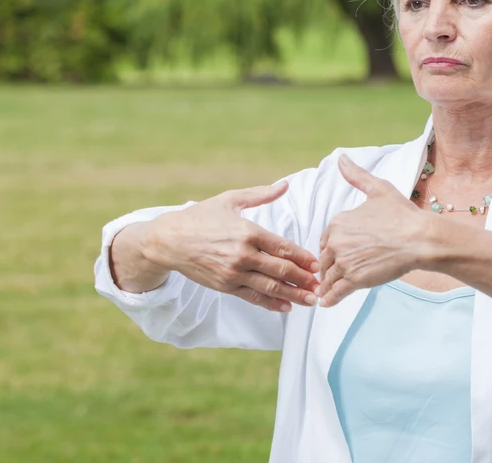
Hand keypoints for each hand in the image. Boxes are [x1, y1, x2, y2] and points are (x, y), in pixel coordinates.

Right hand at [143, 181, 320, 311]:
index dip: (303, 258)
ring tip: (311, 300)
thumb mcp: (230, 199)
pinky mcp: (225, 286)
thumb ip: (260, 194)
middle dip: (303, 279)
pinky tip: (286, 307)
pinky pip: (253, 297)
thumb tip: (285, 184)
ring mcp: (233, 272)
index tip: (318, 264)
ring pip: (270, 287)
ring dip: (293, 295)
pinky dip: (271, 303)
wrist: (169, 240)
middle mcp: (243, 254)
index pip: (283, 247)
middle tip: (321, 284)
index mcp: (248, 231)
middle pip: (281, 269)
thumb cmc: (201, 216)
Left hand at [316, 155, 426, 306]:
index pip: (326, 240)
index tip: (337, 255)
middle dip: (328, 267)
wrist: (421, 238)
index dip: (331, 248)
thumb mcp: (378, 190)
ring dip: (327, 285)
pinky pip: (335, 292)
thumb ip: (356, 176)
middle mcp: (337, 242)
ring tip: (325, 292)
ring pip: (329, 277)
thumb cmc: (402, 214)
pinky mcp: (354, 280)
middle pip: (324, 259)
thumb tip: (341, 158)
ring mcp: (344, 262)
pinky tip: (326, 303)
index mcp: (338, 221)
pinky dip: (329, 299)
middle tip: (331, 275)